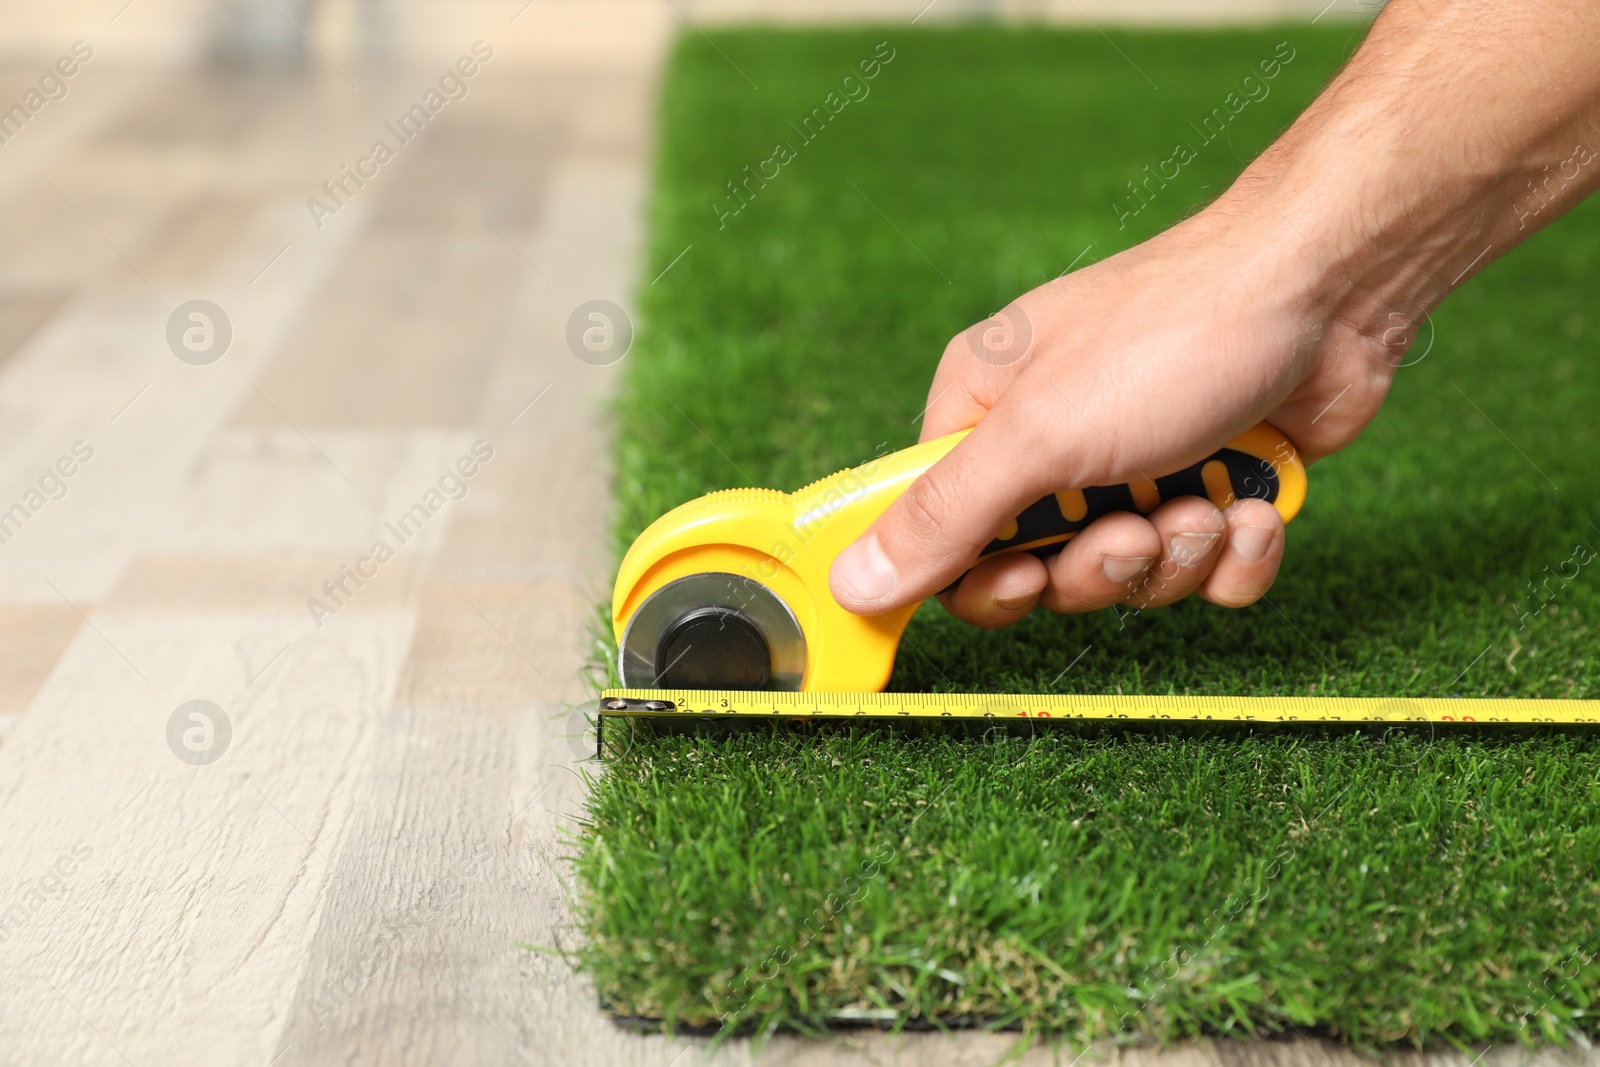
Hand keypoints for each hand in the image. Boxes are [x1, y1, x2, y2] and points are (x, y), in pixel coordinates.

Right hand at [827, 209, 1395, 626]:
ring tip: (1207, 502)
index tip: (1022, 580)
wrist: (1329, 290)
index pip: (942, 536)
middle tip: (1134, 528)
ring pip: (1131, 579)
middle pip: (1041, 572)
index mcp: (984, 417)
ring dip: (1176, 555)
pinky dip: (1238, 554)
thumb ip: (942, 518)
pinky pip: (1208, 574)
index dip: (979, 578)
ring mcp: (1140, 469)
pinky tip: (1257, 506)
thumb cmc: (1170, 336)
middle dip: (1098, 568)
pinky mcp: (1215, 487)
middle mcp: (1053, 445)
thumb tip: (849, 583)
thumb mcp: (1037, 434)